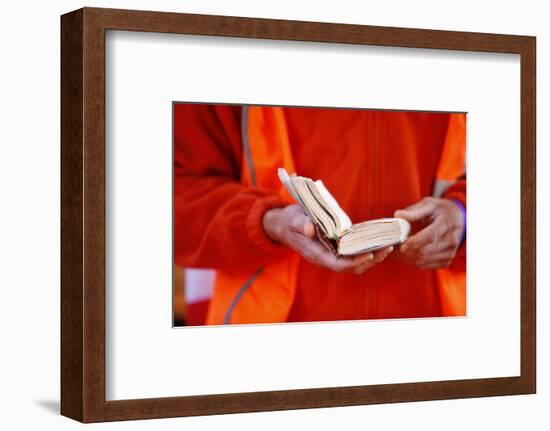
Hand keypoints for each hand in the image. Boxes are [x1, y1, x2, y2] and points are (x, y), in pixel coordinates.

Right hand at [263, 204, 392, 273]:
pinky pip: (354, 253)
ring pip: (356, 262)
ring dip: (373, 256)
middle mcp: (326, 258)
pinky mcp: (337, 247)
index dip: (355, 262)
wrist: (283, 224)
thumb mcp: (292, 219)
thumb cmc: (289, 221)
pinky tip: (379, 241)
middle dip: (370, 259)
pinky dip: (368, 249)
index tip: (370, 254)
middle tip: (388, 248)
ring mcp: (332, 254)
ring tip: (389, 246)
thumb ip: (301, 224)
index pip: (339, 265)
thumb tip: (310, 229)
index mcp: (316, 254)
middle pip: (352, 266)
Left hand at [394, 197, 464, 269]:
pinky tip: (406, 254)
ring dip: (407, 258)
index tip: (401, 245)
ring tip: (396, 250)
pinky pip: (426, 266)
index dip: (414, 242)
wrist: (456, 219)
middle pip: (425, 252)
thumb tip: (398, 214)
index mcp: (446, 223)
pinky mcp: (446, 260)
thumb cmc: (439, 210)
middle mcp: (450, 240)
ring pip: (424, 261)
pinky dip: (413, 262)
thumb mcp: (428, 204)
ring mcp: (450, 252)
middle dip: (406, 252)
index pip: (430, 236)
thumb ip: (414, 211)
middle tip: (392, 248)